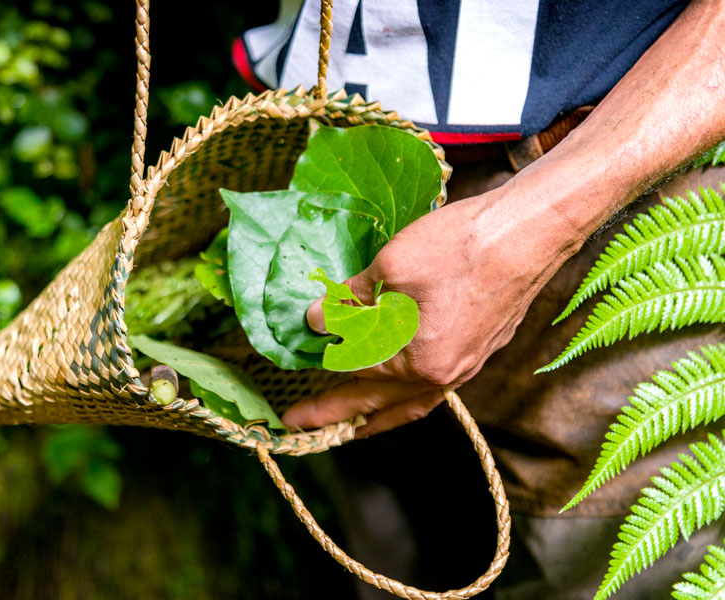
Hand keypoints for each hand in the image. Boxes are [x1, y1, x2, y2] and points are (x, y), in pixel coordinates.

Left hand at [281, 182, 579, 437]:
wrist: (530, 230)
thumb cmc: (461, 246)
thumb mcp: (391, 267)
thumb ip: (349, 300)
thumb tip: (315, 321)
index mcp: (419, 361)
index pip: (355, 370)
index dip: (322, 359)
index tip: (295, 355)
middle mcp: (444, 375)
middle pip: (378, 401)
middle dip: (334, 412)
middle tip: (294, 422)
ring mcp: (466, 366)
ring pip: (411, 403)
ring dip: (375, 415)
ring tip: (348, 428)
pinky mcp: (480, 350)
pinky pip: (434, 388)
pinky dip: (408, 398)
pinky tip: (399, 392)